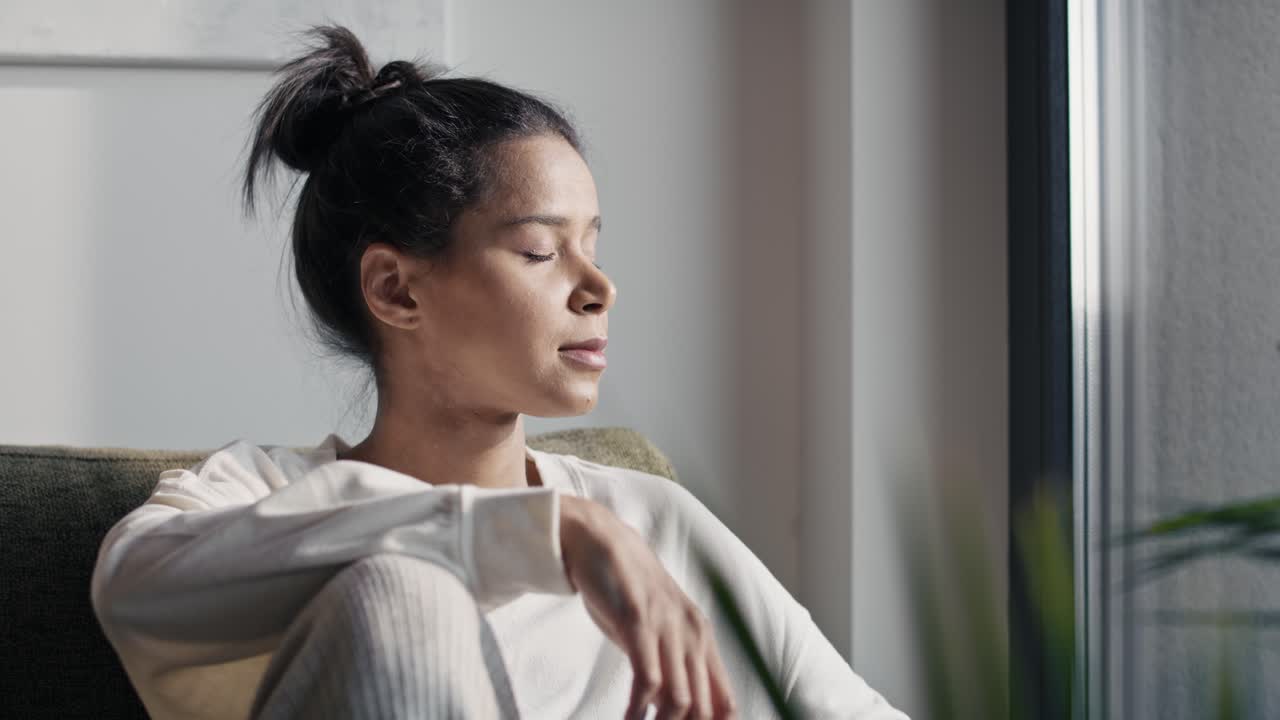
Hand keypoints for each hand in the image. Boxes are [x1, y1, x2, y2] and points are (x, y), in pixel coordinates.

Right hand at [558, 495, 738, 719]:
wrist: (603, 541)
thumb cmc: (628, 590)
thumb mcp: (657, 631)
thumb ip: (670, 665)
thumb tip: (672, 709)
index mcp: (702, 638)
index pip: (725, 701)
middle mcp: (693, 634)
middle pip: (704, 707)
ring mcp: (668, 627)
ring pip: (679, 699)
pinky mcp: (640, 622)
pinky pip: (648, 678)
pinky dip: (638, 709)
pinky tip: (629, 719)